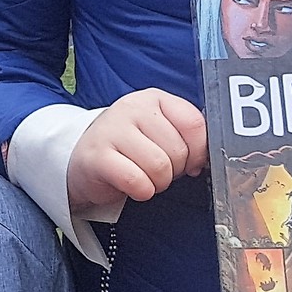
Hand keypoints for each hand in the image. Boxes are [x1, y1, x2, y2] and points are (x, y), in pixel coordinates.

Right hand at [66, 89, 207, 216]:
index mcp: (154, 99)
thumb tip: (206, 160)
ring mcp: (112, 129)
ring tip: (143, 176)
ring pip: (159, 167)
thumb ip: (186, 137)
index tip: (188, 161)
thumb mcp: (159, 133)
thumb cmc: (130, 149)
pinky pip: (136, 181)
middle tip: (157, 170)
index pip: (194, 124)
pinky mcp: (97, 156)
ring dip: (157, 183)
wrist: (85, 160)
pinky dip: (141, 191)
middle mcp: (132, 107)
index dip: (198, 152)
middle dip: (174, 171)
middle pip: (178, 151)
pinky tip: (131, 186)